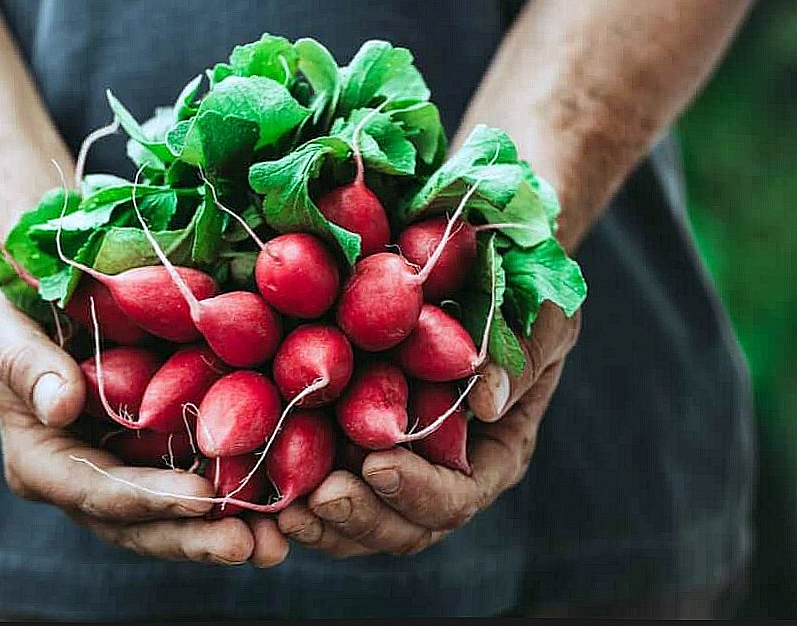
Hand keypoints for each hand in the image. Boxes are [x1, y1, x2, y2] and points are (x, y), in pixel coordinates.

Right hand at [0, 274, 288, 567]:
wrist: (47, 280)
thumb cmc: (9, 295)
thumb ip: (21, 360)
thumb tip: (60, 406)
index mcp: (39, 457)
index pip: (93, 491)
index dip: (146, 499)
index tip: (199, 497)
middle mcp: (83, 476)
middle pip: (139, 524)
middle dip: (194, 537)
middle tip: (252, 545)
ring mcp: (126, 467)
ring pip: (174, 517)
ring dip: (224, 531)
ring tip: (278, 544)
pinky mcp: (162, 447)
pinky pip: (200, 478)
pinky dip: (239, 493)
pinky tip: (284, 500)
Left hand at [277, 304, 579, 556]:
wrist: (480, 271)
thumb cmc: (523, 294)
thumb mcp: (540, 315)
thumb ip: (522, 355)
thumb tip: (490, 400)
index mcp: (492, 453)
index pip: (456, 497)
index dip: (418, 491)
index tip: (379, 463)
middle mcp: (440, 471)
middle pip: (403, 526)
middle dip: (362, 517)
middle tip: (321, 498)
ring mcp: (392, 462)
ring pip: (357, 518)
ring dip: (321, 521)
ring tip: (285, 508)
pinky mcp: (346, 438)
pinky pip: (320, 478)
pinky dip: (292, 487)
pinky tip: (256, 478)